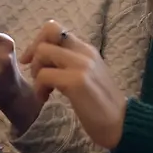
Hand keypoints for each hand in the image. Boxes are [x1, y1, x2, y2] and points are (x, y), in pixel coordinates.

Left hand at [20, 20, 127, 148]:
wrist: (122, 123)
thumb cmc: (101, 104)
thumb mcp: (87, 75)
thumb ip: (69, 62)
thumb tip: (44, 58)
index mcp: (86, 50)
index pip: (54, 28)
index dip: (38, 41)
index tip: (31, 59)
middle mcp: (84, 52)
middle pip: (46, 35)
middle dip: (33, 55)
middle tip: (36, 76)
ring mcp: (81, 65)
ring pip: (43, 52)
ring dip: (36, 72)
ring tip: (44, 90)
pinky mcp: (76, 82)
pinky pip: (44, 75)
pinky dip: (39, 88)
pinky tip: (46, 98)